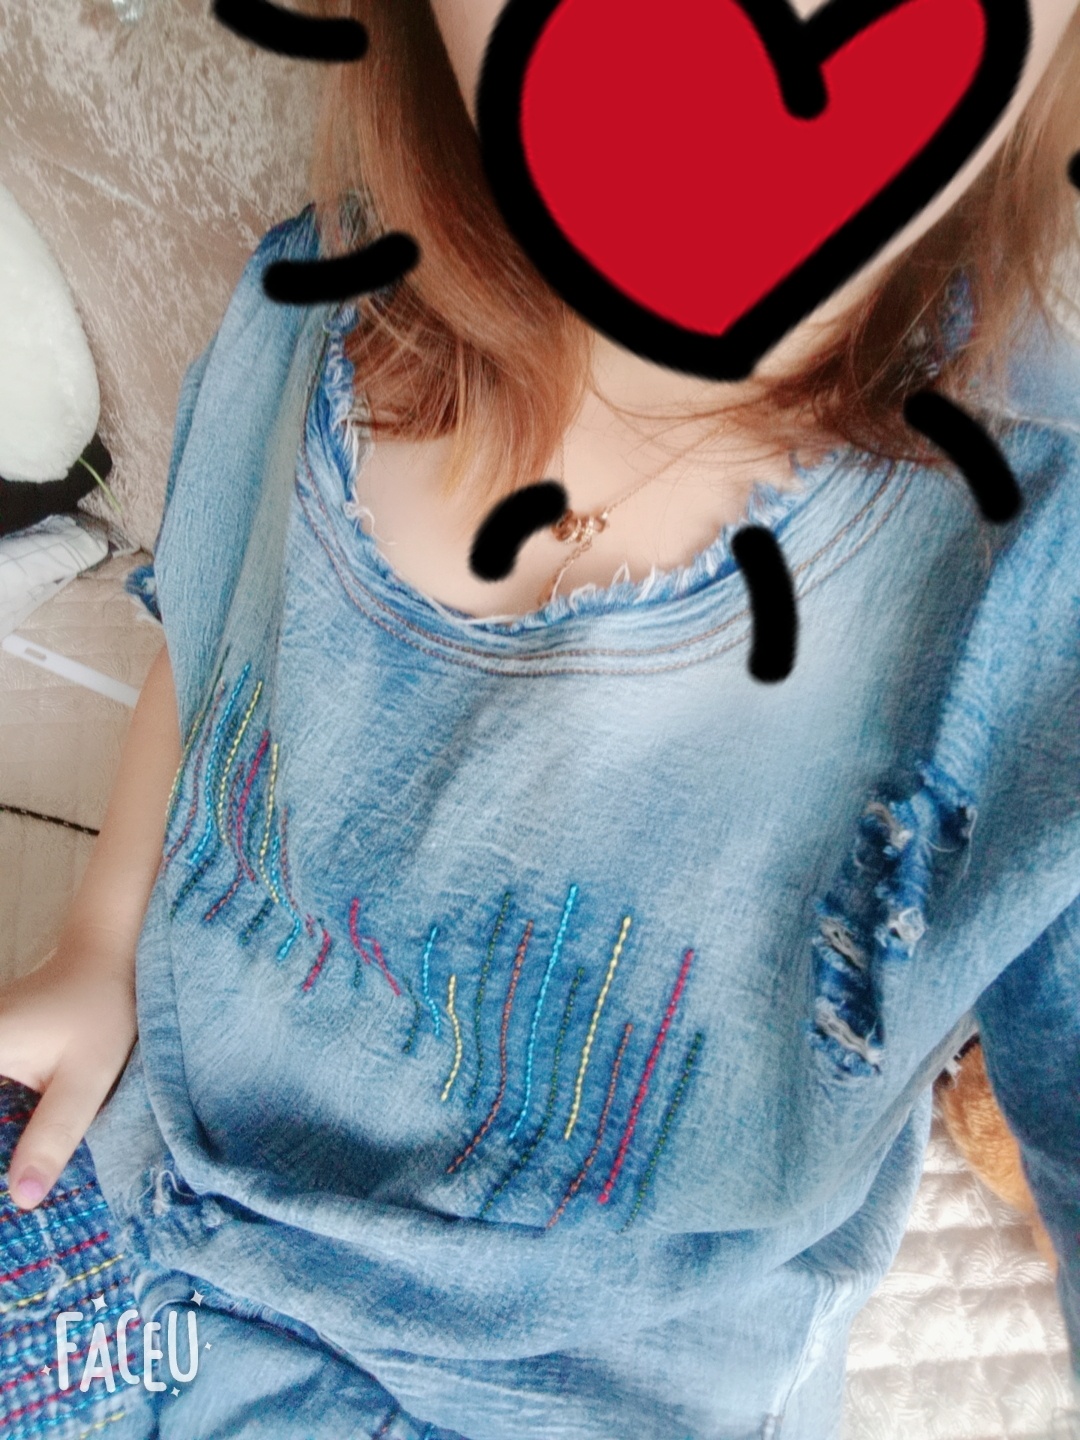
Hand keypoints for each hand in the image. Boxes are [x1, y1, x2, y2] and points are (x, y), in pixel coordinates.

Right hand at [0, 930, 136, 1209]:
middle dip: (1, 1159)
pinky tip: (19, 1152)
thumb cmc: (99, 1010)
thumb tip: (21, 1200)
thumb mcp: (86, 1078)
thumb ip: (53, 1136)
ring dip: (4, 1145)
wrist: (104, 960)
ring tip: (23, 1180)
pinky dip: (5, 1131)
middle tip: (27, 1193)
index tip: (12, 1193)